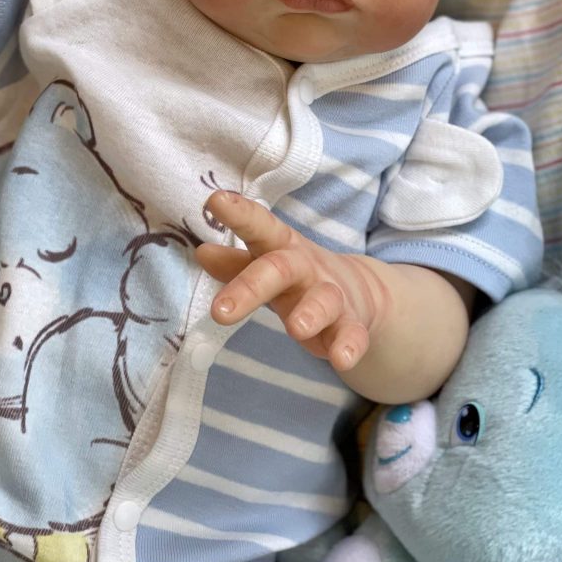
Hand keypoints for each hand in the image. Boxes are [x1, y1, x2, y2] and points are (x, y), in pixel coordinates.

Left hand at [195, 191, 388, 371]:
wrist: (359, 291)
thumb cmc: (296, 276)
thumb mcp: (266, 263)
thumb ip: (234, 263)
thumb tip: (202, 252)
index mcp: (281, 246)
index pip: (259, 225)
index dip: (238, 213)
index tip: (214, 200)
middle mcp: (306, 267)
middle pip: (280, 268)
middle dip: (251, 288)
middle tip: (219, 311)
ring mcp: (331, 295)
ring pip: (324, 300)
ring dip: (312, 313)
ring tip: (296, 329)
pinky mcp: (351, 325)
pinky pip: (353, 335)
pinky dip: (349, 347)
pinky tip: (341, 360)